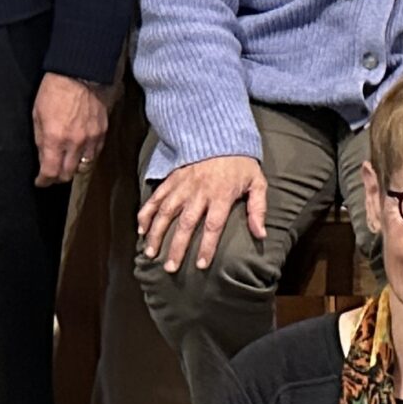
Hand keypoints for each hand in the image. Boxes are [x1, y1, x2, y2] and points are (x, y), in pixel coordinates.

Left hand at [32, 72, 108, 187]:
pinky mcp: (102, 132)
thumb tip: (43, 157)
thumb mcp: (37, 115)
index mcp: (55, 139)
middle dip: (57, 177)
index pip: (50, 172)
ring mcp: (91, 139)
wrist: (80, 74)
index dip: (44, 181)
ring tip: (67, 162)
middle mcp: (75, 143)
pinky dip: (87, 157)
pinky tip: (80, 151)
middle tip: (52, 173)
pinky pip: (95, 154)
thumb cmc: (54, 91)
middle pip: (68, 174)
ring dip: (74, 168)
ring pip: (84, 167)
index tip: (40, 181)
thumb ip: (40, 139)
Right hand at [139, 154, 267, 272]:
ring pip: (166, 212)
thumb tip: (261, 235)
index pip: (213, 225)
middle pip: (186, 224)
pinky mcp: (172, 179)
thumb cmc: (241, 163)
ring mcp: (182, 185)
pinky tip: (141, 229)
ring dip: (156, 233)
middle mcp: (199, 192)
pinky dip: (146, 212)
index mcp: (221, 195)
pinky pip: (156, 197)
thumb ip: (258, 209)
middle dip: (177, 247)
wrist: (221, 135)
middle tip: (171, 268)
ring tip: (150, 253)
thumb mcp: (257, 183)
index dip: (207, 246)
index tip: (201, 265)